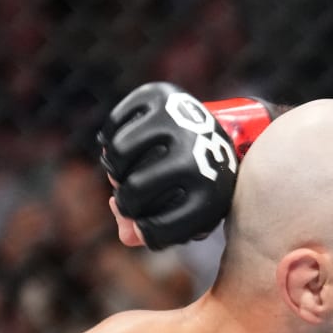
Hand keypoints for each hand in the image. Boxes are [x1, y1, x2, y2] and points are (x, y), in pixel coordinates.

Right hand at [98, 82, 240, 249]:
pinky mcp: (160, 96)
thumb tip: (127, 236)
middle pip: (133, 190)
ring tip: (124, 172)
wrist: (222, 134)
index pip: (160, 227)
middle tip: (128, 197)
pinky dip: (110, 140)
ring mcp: (178, 122)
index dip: (145, 232)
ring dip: (114, 168)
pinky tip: (124, 148)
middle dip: (124, 201)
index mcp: (211, 194)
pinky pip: (112, 125)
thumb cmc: (199, 183)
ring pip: (117, 153)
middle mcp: (197, 156)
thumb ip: (158, 229)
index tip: (143, 226)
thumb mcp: (189, 211)